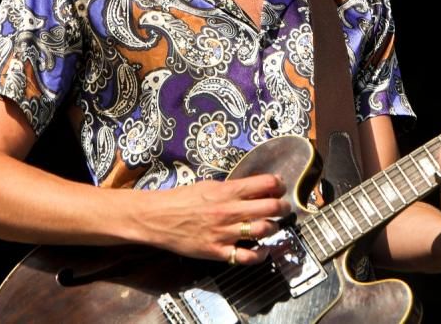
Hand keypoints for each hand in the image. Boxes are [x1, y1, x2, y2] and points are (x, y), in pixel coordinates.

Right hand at [139, 174, 290, 264]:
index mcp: (227, 191)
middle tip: (283, 207)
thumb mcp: (209, 185)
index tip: (280, 187)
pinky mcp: (217, 251)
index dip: (279, 185)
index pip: (265, 183)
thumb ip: (233, 188)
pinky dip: (260, 255)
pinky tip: (262, 250)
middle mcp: (229, 211)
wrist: (157, 217)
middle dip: (283, 207)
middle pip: (271, 207)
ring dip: (274, 228)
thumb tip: (255, 188)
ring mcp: (224, 232)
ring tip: (272, 226)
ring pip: (263, 230)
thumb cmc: (181, 199)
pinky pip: (246, 257)